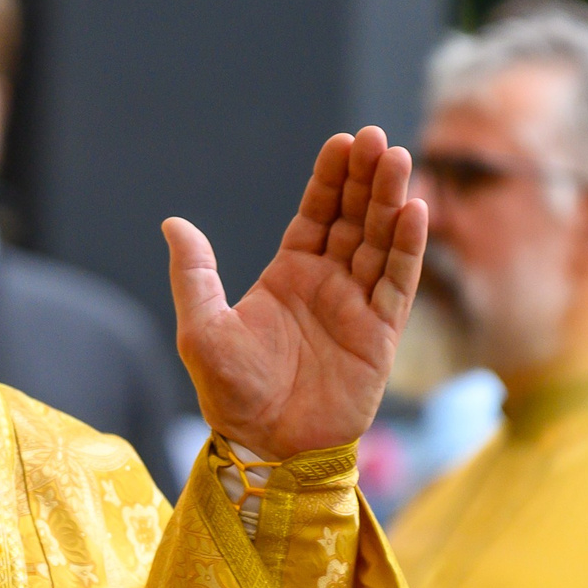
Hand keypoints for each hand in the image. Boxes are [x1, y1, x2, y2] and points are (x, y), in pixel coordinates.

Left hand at [164, 125, 427, 458]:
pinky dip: (407, 249)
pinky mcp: (381, 336)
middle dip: (366, 179)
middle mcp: (327, 284)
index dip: (331, 179)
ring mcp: (357, 307)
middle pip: (353, 219)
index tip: (344, 142)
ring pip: (379, 243)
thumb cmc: (231, 394)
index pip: (316, 214)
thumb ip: (194, 275)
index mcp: (288, 275)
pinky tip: (414, 212)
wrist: (267, 448)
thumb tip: (173, 223)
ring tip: (398, 161)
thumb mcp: (202, 329)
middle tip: (377, 139)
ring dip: (391, 202)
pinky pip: (398, 284)